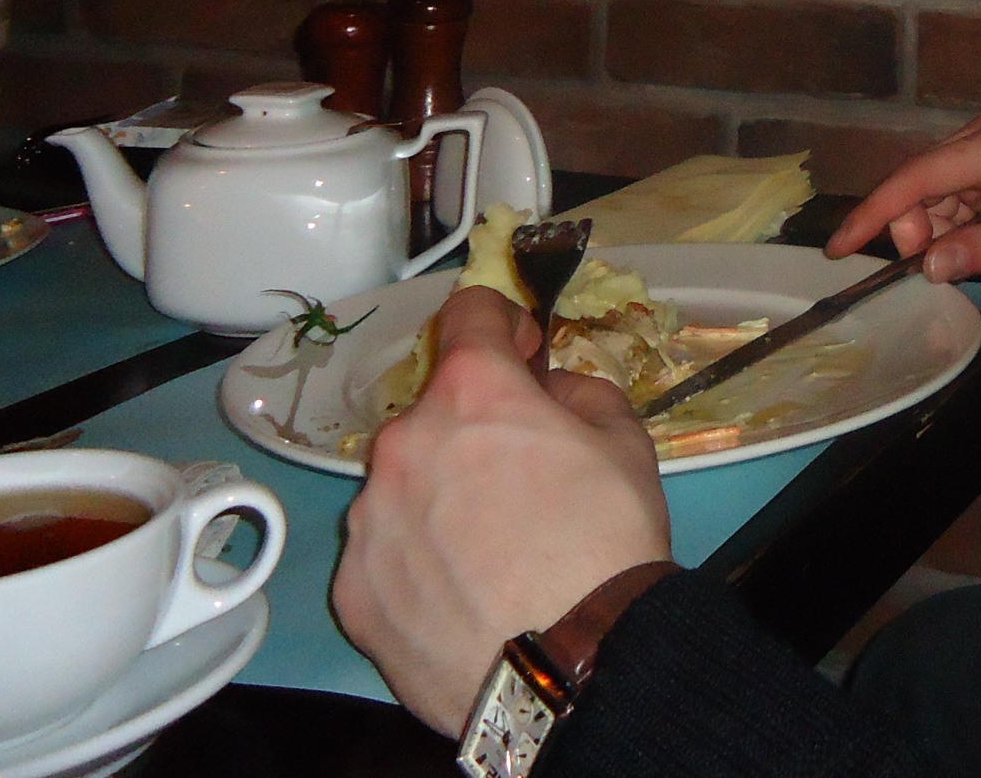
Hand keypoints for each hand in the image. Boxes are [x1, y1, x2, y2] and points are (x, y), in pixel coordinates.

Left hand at [333, 289, 669, 735]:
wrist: (570, 666)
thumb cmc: (607, 541)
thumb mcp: (627, 442)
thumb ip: (581, 394)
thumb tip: (550, 392)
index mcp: (472, 392)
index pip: (469, 314)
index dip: (500, 322)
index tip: (519, 350)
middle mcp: (404, 442)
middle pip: (434, 414)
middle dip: (472, 429)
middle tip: (518, 476)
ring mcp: (369, 517)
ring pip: (403, 485)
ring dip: (438, 495)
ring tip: (487, 551)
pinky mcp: (352, 589)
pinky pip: (385, 553)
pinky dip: (416, 560)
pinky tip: (459, 593)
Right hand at [825, 116, 980, 281]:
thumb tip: (930, 266)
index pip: (915, 178)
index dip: (873, 213)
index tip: (838, 248)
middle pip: (919, 184)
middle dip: (913, 229)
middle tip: (934, 268)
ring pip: (936, 191)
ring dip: (936, 228)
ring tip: (964, 256)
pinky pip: (957, 191)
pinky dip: (954, 220)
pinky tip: (974, 240)